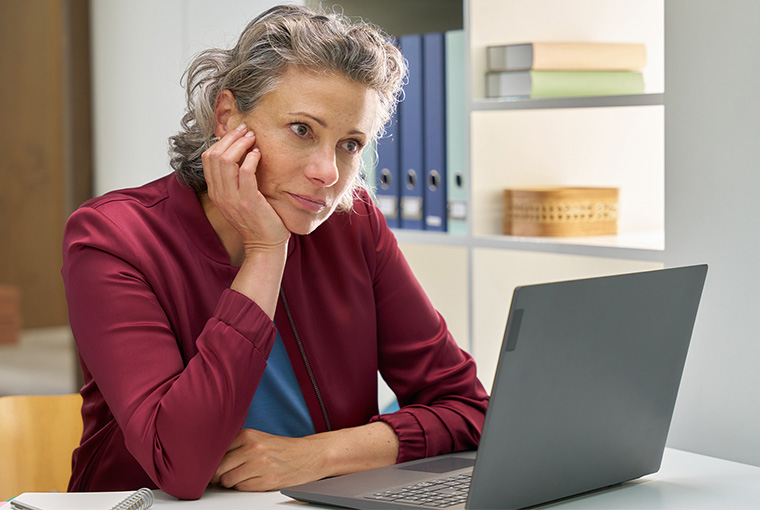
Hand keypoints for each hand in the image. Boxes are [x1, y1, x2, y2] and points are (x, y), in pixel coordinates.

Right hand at [201, 124, 289, 252]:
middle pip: (215, 155)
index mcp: (215, 192)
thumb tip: (239, 153)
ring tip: (253, 139)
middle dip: (231, 138)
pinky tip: (258, 154)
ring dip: (241, 145)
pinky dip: (251, 159)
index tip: (237, 133)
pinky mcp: (248, 201)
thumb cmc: (257, 219)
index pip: (208, 158)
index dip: (222, 141)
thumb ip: (234, 179)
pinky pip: (245, 172)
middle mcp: (220, 194)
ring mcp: (232, 198)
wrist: (264, 244)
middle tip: (246, 130)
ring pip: (227, 161)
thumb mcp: (238, 198)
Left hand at [211, 423, 398, 491]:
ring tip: (245, 476)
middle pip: (219, 468)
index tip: (211, 466)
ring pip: (229, 481)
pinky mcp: (267, 480)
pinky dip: (245, 488)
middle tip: (226, 475)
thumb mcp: (257, 439)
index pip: (215, 452)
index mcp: (247, 435)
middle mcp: (252, 447)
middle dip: (219, 475)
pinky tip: (255, 480)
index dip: (212, 462)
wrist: (309, 455)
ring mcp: (260, 464)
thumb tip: (211, 462)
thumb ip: (236, 446)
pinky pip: (243, 489)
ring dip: (232, 483)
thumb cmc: (282, 449)